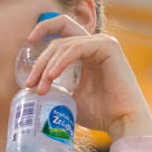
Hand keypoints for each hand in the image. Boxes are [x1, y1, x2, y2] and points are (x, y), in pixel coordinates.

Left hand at [23, 15, 151, 141]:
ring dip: (47, 67)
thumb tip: (32, 87)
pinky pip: (76, 48)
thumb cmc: (100, 113)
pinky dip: (61, 62)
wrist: (123, 122)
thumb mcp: (71, 97)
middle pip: (59, 36)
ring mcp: (103, 42)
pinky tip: (52, 76)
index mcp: (87, 52)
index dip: (44, 29)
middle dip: (40, 58)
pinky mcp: (108, 46)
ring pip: (64, 45)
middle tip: (30, 82)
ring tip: (40, 88)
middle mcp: (95, 43)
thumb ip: (57, 86)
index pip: (62, 31)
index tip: (28, 44)